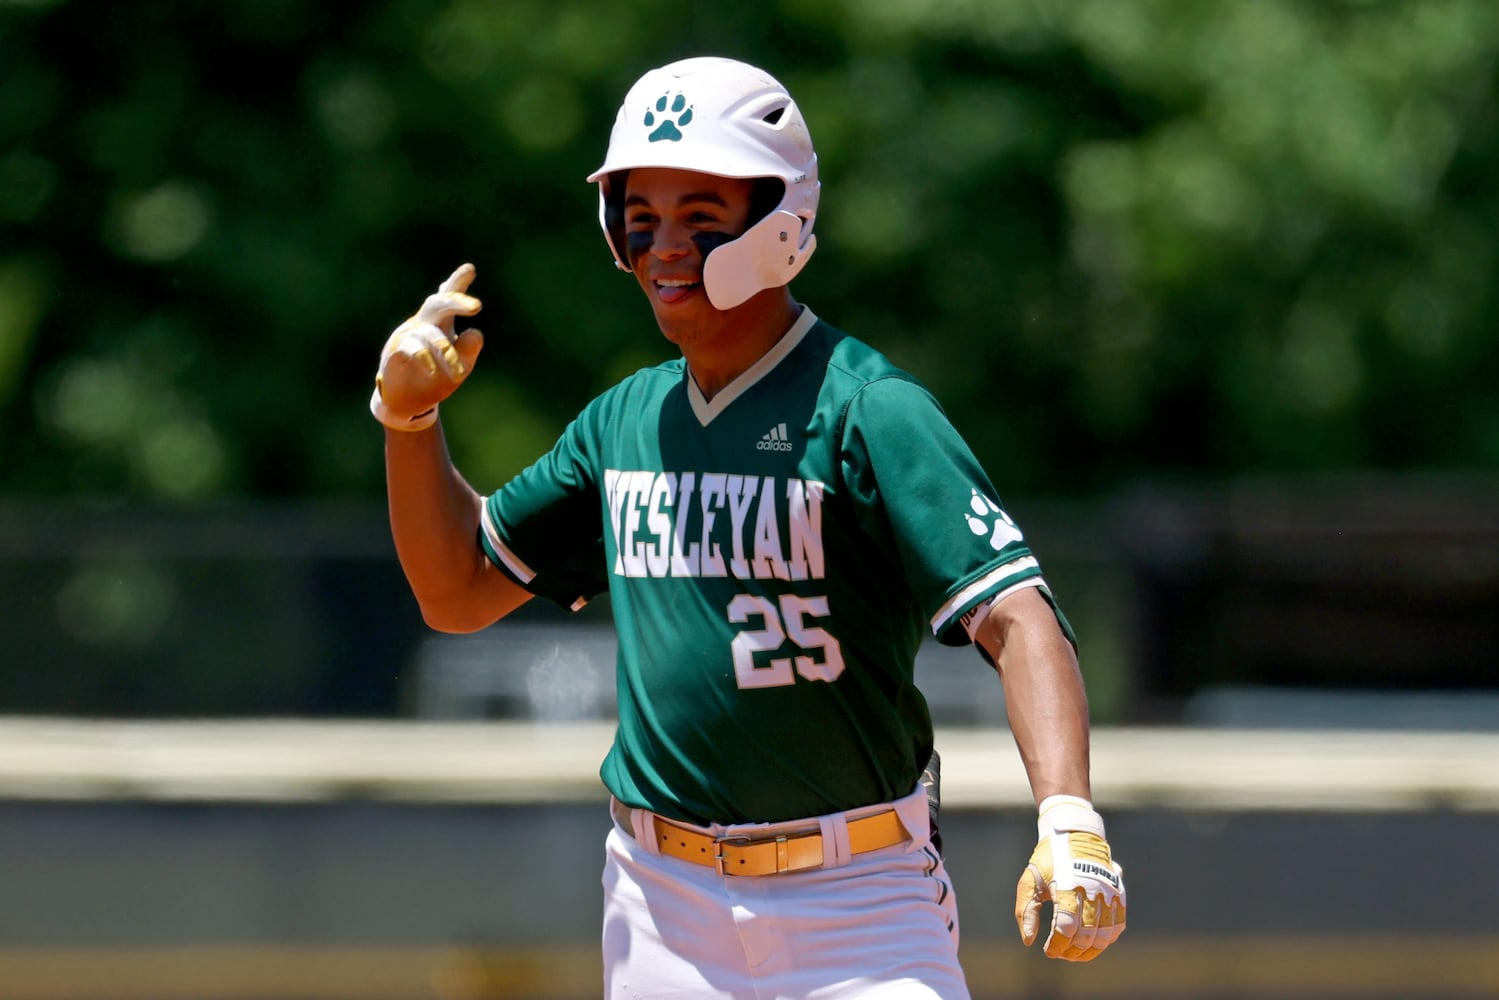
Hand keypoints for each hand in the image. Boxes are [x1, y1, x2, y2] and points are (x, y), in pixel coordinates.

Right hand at [371, 263, 484, 430]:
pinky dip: (426, 359)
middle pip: (437, 304)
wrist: (409, 402)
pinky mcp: (395, 350)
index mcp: (441, 323)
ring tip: (459, 374)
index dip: (457, 282)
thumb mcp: (460, 366)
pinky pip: (412, 348)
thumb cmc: (437, 378)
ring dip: (447, 353)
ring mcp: (408, 335)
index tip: (470, 268)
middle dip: (456, 301)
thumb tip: (475, 332)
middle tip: (477, 306)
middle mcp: (424, 323)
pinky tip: (432, 371)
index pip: (448, 298)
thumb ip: (468, 350)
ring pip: (431, 334)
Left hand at [1014, 795, 1125, 960]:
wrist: (1076, 834)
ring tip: (1074, 954)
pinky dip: (1106, 940)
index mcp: (1066, 886)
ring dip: (1089, 951)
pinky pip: (1117, 926)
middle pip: (1086, 935)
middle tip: (1059, 953)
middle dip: (1071, 951)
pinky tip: (1092, 943)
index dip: (1057, 945)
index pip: (1066, 928)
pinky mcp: (1119, 894)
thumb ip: (1026, 911)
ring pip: (1104, 935)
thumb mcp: (1030, 879)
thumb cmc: (1049, 859)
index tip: (1048, 950)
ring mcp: (1108, 893)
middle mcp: (1091, 890)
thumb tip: (1029, 941)